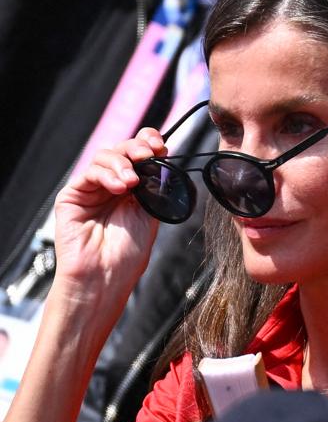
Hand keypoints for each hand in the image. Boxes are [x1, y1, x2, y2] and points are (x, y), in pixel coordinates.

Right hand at [53, 129, 165, 297]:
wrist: (106, 277)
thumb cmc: (128, 254)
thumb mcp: (150, 213)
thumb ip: (153, 186)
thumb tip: (161, 159)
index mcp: (134, 190)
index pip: (139, 156)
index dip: (148, 143)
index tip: (161, 145)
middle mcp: (112, 186)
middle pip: (122, 151)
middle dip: (137, 148)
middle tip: (148, 155)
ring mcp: (92, 190)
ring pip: (105, 157)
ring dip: (122, 163)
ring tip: (132, 182)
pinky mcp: (73, 196)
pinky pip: (89, 173)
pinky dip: (106, 174)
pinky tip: (118, 186)